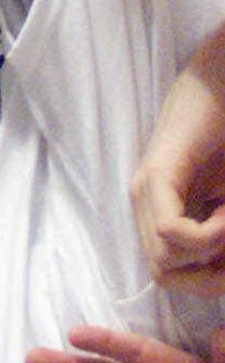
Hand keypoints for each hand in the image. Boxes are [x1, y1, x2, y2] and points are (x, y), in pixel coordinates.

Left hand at [131, 24, 224, 294]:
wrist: (221, 82)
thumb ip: (220, 233)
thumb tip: (217, 273)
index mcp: (160, 208)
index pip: (170, 276)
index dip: (209, 280)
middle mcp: (145, 201)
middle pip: (164, 276)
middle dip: (211, 276)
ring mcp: (146, 187)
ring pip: (164, 262)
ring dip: (212, 253)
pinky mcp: (157, 172)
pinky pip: (170, 232)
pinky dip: (207, 235)